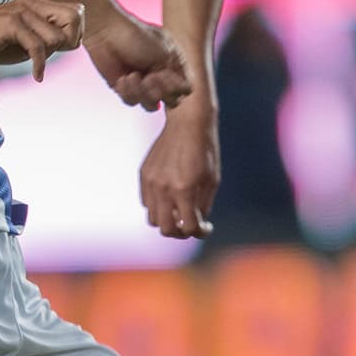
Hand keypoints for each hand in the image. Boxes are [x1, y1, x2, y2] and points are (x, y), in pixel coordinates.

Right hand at [0, 0, 85, 79]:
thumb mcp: (24, 39)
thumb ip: (45, 38)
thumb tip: (70, 43)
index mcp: (38, 5)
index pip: (77, 12)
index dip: (74, 33)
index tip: (57, 49)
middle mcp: (34, 5)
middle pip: (76, 19)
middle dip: (69, 42)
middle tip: (50, 55)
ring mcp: (23, 12)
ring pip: (58, 37)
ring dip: (50, 55)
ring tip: (35, 62)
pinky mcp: (12, 24)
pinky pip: (38, 48)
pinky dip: (40, 66)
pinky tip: (37, 76)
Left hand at [86, 13, 192, 112]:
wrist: (106, 33)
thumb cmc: (136, 37)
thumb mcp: (164, 54)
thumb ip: (177, 75)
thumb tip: (185, 92)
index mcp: (174, 65)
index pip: (186, 89)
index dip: (176, 88)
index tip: (163, 75)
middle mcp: (160, 76)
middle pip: (170, 101)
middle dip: (158, 91)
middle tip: (149, 77)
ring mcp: (143, 84)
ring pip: (150, 105)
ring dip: (142, 93)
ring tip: (132, 76)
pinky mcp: (126, 88)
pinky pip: (132, 102)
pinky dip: (127, 91)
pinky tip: (122, 78)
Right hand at [140, 105, 219, 237]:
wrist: (187, 122)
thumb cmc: (205, 150)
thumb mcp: (212, 180)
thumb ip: (203, 206)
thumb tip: (195, 225)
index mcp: (185, 190)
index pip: (189, 227)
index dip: (200, 231)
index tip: (206, 226)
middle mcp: (164, 188)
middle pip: (166, 229)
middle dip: (180, 233)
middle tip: (189, 226)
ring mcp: (151, 182)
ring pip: (153, 218)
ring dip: (167, 220)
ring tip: (179, 212)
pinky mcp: (144, 174)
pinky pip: (146, 202)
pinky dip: (158, 206)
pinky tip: (170, 197)